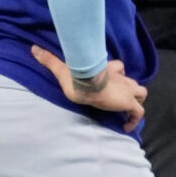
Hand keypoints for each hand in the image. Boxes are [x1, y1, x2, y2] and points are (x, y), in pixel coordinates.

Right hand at [30, 47, 146, 131]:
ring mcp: (127, 91)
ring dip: (136, 101)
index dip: (118, 73)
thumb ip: (50, 60)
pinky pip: (138, 113)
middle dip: (129, 89)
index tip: (113, 80)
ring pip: (141, 93)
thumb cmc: (77, 78)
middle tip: (121, 99)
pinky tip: (126, 127)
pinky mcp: (129, 103)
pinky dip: (134, 120)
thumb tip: (33, 49)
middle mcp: (121, 79)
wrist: (88, 84)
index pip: (119, 67)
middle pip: (133, 82)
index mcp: (109, 70)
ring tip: (126, 111)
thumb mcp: (62, 69)